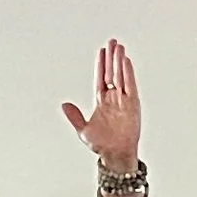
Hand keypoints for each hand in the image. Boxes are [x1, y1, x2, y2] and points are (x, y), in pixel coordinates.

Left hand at [60, 39, 140, 171]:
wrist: (115, 155)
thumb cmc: (101, 144)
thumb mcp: (82, 130)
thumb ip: (74, 116)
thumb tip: (64, 104)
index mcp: (102, 101)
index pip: (102, 77)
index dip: (101, 64)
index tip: (102, 51)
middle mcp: (114, 98)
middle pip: (112, 72)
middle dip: (112, 57)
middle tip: (113, 42)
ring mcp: (123, 101)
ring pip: (121, 76)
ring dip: (120, 62)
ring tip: (120, 47)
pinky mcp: (132, 105)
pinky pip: (130, 86)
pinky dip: (128, 74)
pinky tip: (126, 62)